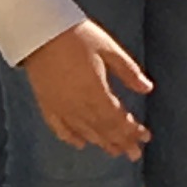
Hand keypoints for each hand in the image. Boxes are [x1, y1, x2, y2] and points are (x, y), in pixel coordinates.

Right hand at [21, 18, 151, 160]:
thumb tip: (147, 89)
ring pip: (85, 132)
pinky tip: (81, 144)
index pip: (118, 120)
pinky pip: (59, 128)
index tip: (145, 137)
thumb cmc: (76, 37)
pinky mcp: (47, 105)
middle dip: (121, 142)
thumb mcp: (108, 49)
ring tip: (114, 151)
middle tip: (135, 154)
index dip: (133, 131)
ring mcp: (61, 108)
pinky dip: (71, 138)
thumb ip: (128, 71)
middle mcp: (79, 106)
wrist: (39, 32)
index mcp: (96, 92)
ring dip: (102, 143)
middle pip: (104, 130)